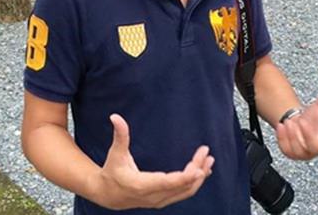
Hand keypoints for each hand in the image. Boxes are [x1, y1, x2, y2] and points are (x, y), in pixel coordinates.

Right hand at [95, 114, 213, 209]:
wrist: (108, 195)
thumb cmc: (112, 171)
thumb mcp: (116, 153)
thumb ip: (120, 135)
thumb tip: (115, 116)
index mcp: (141, 185)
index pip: (167, 183)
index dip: (184, 178)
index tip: (199, 169)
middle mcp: (153, 196)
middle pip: (181, 186)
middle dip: (197, 170)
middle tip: (206, 152)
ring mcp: (159, 201)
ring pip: (185, 191)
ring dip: (199, 177)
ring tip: (209, 160)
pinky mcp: (163, 200)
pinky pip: (183, 193)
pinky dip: (194, 183)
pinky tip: (203, 172)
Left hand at [276, 75, 317, 159]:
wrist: (301, 126)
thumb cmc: (315, 118)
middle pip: (314, 146)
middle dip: (306, 133)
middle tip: (301, 121)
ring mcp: (305, 153)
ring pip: (298, 148)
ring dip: (292, 133)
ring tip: (291, 122)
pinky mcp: (292, 154)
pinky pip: (286, 148)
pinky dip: (282, 136)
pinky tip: (282, 126)